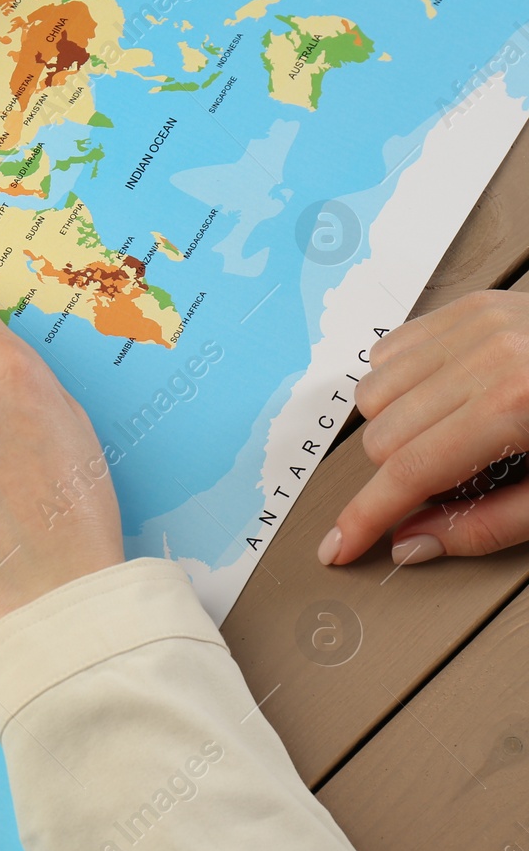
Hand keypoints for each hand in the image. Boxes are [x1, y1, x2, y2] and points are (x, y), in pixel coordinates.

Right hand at [323, 290, 528, 565]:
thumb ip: (485, 524)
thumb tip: (412, 544)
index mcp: (514, 404)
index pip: (408, 474)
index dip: (366, 518)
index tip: (339, 545)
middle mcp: (487, 354)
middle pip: (382, 437)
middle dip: (399, 474)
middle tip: (445, 482)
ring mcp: (475, 322)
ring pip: (373, 394)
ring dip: (395, 426)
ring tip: (446, 436)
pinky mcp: (470, 305)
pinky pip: (388, 351)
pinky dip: (401, 383)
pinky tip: (440, 399)